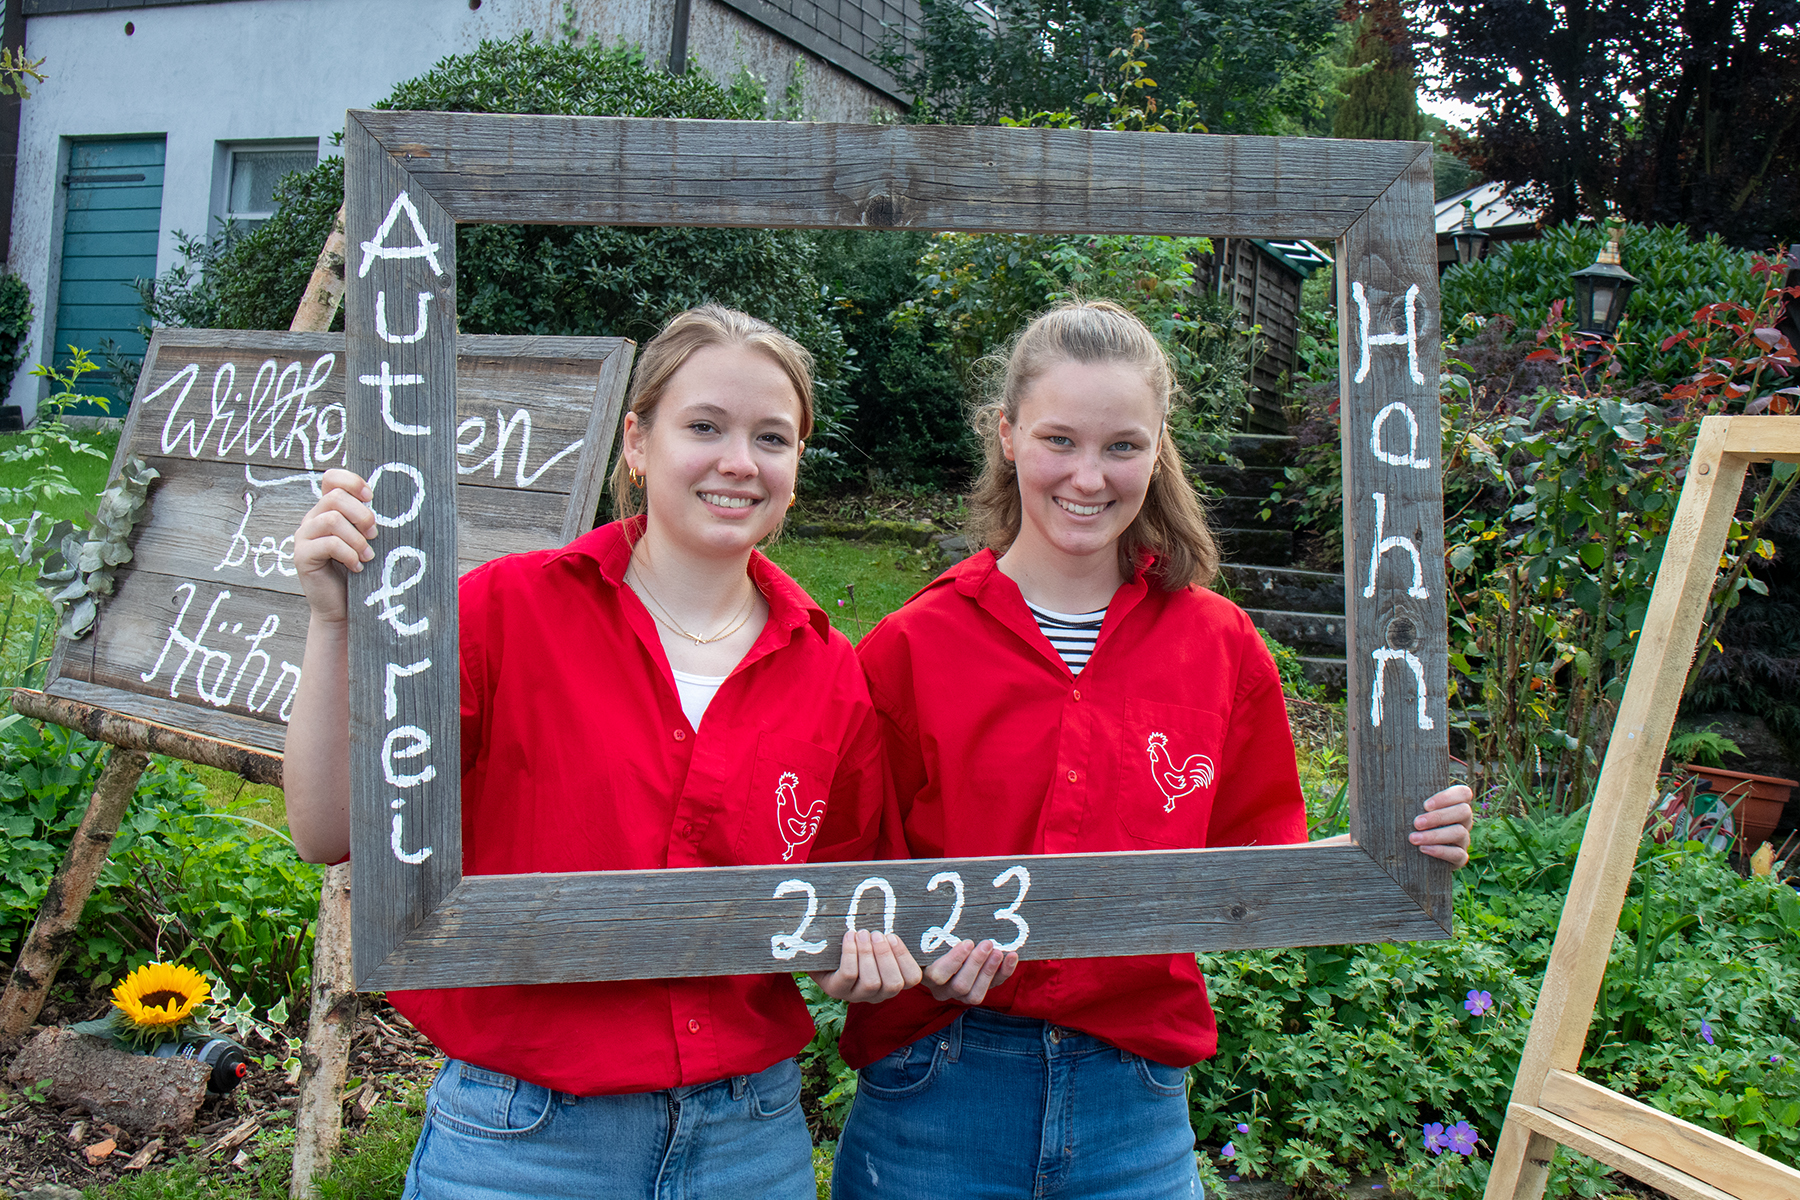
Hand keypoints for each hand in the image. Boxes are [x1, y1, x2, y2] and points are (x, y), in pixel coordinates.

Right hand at [294, 469, 376, 623]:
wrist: (341, 608)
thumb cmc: (359, 572)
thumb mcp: (366, 541)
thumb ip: (369, 522)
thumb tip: (395, 504)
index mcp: (327, 510)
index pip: (331, 479)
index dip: (351, 481)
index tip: (371, 497)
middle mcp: (312, 520)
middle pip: (334, 498)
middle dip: (361, 514)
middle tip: (374, 535)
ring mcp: (304, 537)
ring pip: (331, 519)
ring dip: (356, 538)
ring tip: (368, 556)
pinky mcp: (302, 556)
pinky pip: (328, 544)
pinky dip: (348, 554)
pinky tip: (357, 567)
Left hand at [809, 930, 922, 1002]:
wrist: (818, 948)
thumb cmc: (854, 942)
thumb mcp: (875, 940)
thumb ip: (890, 936)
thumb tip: (910, 921)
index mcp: (892, 981)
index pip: (912, 979)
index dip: (906, 958)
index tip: (893, 936)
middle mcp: (877, 994)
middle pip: (893, 984)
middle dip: (886, 956)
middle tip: (876, 934)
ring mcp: (856, 995)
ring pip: (871, 982)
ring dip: (868, 954)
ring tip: (861, 933)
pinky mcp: (836, 990)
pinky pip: (848, 975)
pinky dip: (850, 953)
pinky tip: (849, 936)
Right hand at [922, 938, 1017, 1004]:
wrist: (950, 944)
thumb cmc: (936, 935)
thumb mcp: (933, 932)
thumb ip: (936, 931)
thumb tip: (936, 909)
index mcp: (927, 974)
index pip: (937, 975)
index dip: (953, 961)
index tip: (967, 942)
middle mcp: (942, 989)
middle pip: (959, 986)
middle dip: (976, 964)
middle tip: (987, 944)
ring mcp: (961, 994)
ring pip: (974, 994)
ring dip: (989, 971)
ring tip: (998, 951)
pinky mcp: (979, 991)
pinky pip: (993, 987)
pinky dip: (1005, 972)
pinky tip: (1012, 956)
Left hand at [1410, 784, 1473, 867]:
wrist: (1408, 854)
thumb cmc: (1406, 823)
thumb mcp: (1408, 809)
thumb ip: (1408, 798)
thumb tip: (1392, 787)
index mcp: (1454, 804)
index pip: (1463, 793)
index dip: (1448, 797)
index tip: (1425, 805)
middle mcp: (1463, 821)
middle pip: (1464, 811)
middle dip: (1438, 817)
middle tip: (1416, 823)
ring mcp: (1463, 840)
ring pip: (1460, 833)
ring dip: (1435, 835)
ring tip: (1413, 838)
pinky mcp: (1460, 858)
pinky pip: (1459, 855)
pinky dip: (1441, 851)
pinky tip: (1423, 849)